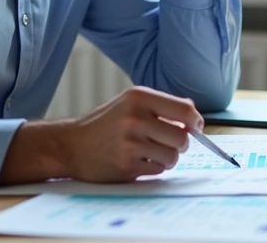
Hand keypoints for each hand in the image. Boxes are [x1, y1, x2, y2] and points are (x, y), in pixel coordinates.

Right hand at [63, 86, 202, 181]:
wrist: (71, 145)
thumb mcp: (130, 103)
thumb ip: (161, 106)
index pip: (185, 110)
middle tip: (169, 143)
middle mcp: (135, 118)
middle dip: (181, 144)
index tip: (195, 127)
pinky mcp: (127, 165)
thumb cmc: (106, 124)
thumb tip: (193, 116)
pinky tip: (138, 160)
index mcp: (139, 97)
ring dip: (167, 158)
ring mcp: (131, 143)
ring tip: (151, 152)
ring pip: (173, 157)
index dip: (195, 122)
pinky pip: (158, 170)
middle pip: (182, 138)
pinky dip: (153, 168)